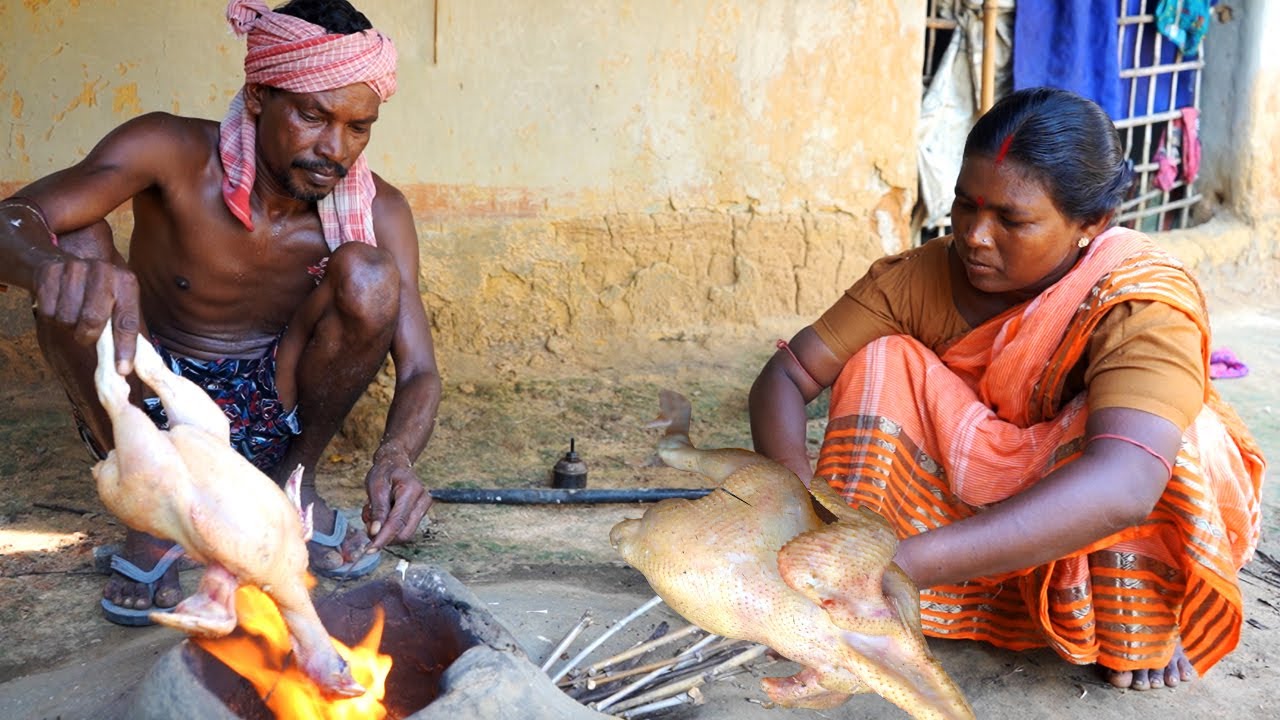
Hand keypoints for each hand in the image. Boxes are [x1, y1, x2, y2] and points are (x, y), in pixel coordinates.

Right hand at [32, 256, 140, 373]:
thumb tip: (127, 369)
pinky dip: (51, 316)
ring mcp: (75, 268)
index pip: (127, 321)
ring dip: (68, 326)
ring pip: (67, 318)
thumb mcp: (120, 303)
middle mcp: (103, 271)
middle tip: (86, 337)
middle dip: (88, 336)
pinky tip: (58, 305)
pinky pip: (47, 310)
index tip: (122, 370)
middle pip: (92, 320)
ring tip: (74, 316)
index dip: (125, 348)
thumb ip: (126, 331)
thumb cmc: (99, 291)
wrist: (63, 260)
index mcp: (126, 282)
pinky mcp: (50, 272)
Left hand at [361, 449, 431, 550]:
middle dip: (384, 535)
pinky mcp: (420, 513)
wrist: (395, 463)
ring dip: (386, 530)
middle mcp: (423, 500)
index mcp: (412, 490)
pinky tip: (383, 515)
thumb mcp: (376, 487)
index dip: (384, 537)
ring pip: (404, 533)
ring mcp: (423, 507)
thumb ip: (378, 510)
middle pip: (404, 533)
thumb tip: (375, 532)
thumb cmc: (385, 472)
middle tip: (368, 524)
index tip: (370, 549)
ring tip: (375, 514)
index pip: (398, 522)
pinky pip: (404, 528)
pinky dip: (390, 527)